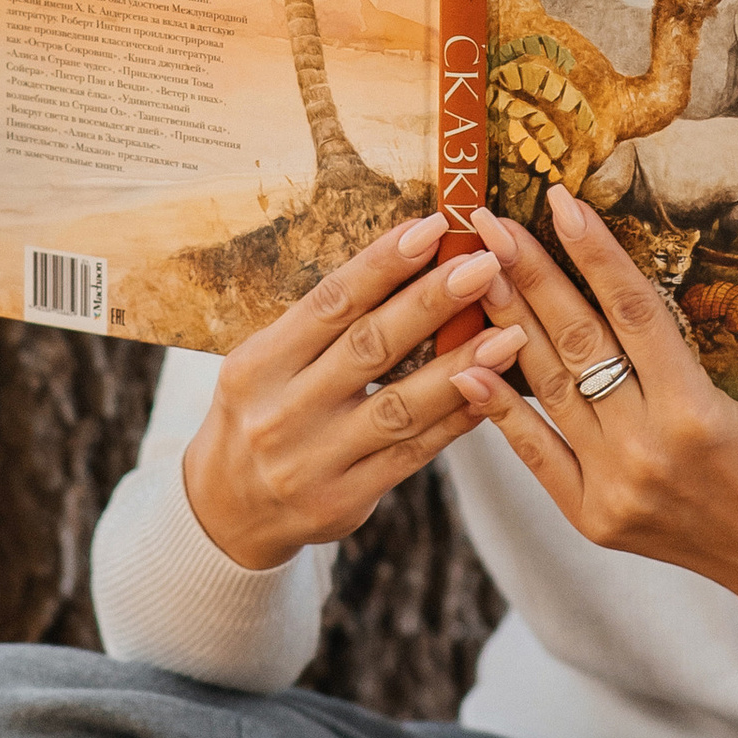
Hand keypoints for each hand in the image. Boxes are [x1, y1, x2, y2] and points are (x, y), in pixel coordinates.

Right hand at [182, 215, 526, 573]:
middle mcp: (281, 412)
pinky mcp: (343, 500)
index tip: (433, 226)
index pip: (330, 302)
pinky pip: (412, 455)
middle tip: (485, 266)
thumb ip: (325, 326)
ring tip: (510, 334)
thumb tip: (408, 259)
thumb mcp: (267, 363)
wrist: (227, 510)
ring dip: (461, 367)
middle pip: (370, 347)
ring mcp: (313, 462)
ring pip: (400, 407)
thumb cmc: (262, 412)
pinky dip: (455, 420)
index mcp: (259, 363)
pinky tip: (492, 392)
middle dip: (433, 303)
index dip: (383, 263)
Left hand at [450, 188, 737, 607]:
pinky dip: (499, 409)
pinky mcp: (591, 517)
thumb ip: (673, 351)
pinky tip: (466, 365)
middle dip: (531, 274)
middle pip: (578, 341)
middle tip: (491, 223)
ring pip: (548, 387)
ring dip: (506, 323)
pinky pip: (536, 452)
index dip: (594, 252)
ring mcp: (614, 485)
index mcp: (696, 408)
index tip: (560, 202)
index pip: (634, 311)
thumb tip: (609, 282)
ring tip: (475, 272)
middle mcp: (649, 445)